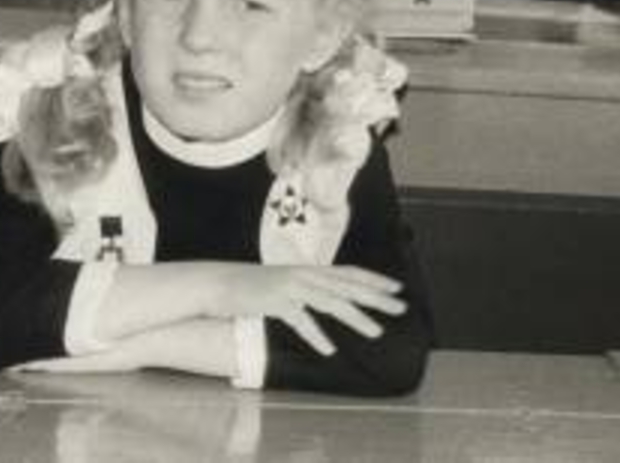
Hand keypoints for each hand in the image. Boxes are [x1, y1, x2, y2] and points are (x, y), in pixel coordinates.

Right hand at [211, 264, 406, 355]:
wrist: (217, 283)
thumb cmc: (254, 287)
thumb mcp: (286, 283)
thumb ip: (309, 287)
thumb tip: (332, 297)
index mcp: (310, 269)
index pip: (350, 272)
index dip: (375, 279)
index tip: (397, 288)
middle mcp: (305, 274)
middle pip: (349, 286)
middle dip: (377, 298)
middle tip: (401, 308)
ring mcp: (292, 286)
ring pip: (332, 302)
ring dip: (356, 317)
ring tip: (377, 332)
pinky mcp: (276, 301)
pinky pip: (301, 320)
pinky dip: (316, 335)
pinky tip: (329, 350)